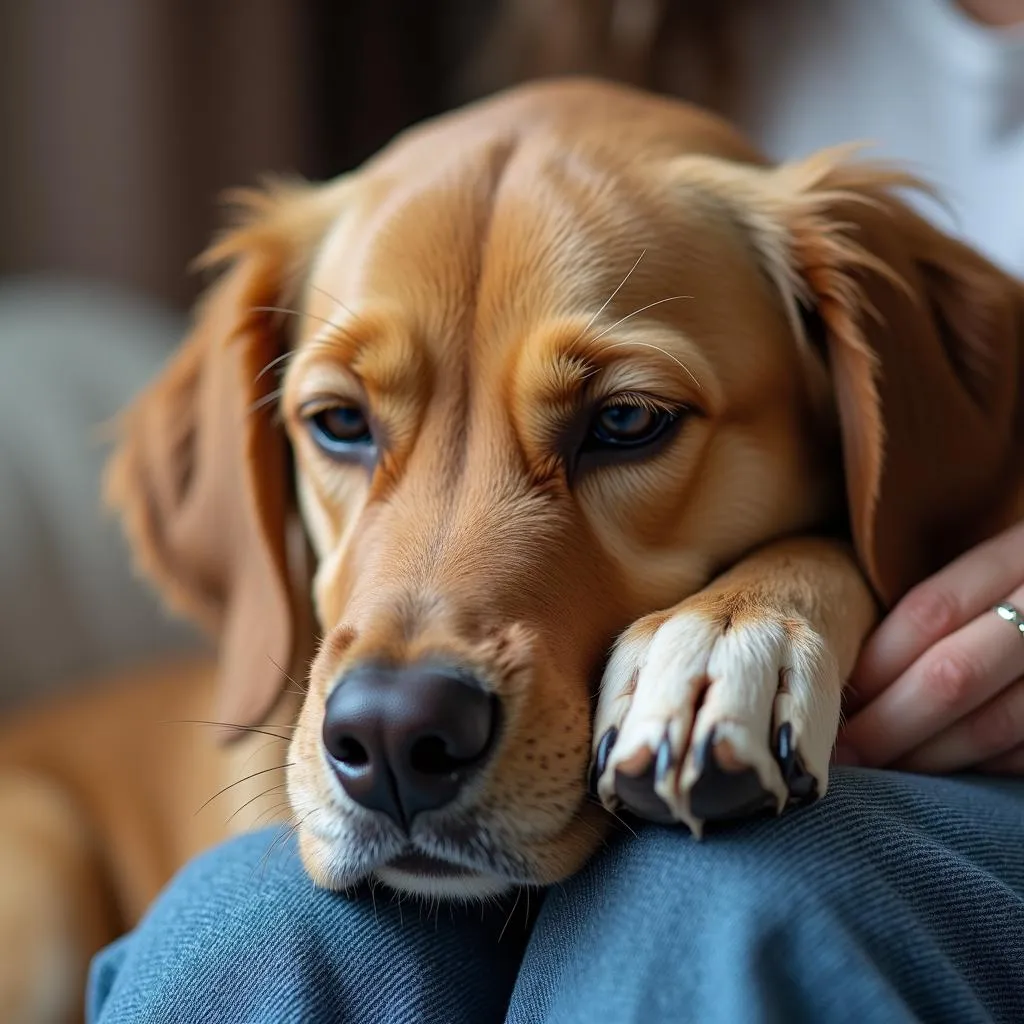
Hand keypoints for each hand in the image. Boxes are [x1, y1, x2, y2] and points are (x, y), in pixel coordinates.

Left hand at [836, 519, 1023, 773]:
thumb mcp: (1013, 555)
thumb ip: (958, 596)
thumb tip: (861, 664)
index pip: (931, 610)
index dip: (874, 660)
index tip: (827, 694)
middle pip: (953, 674)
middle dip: (885, 723)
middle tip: (836, 756)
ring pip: (996, 725)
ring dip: (927, 758)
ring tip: (877, 772)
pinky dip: (985, 766)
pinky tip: (944, 774)